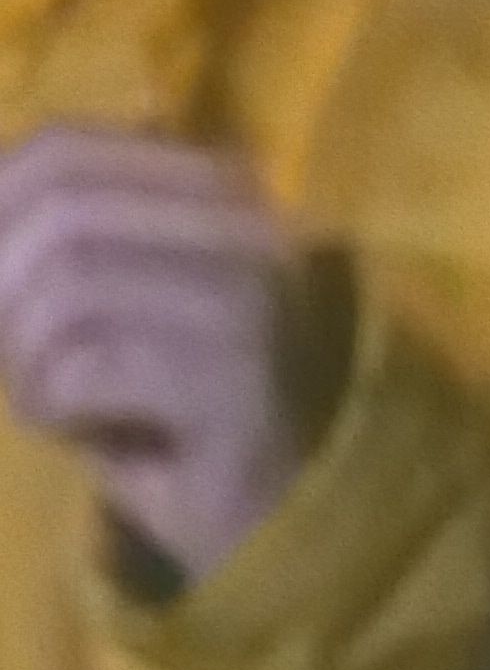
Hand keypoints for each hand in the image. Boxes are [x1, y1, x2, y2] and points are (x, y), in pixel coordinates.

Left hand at [0, 127, 348, 582]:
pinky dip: (53, 404)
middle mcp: (254, 230)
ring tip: (50, 399)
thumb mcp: (110, 304)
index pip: (63, 149)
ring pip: (68, 284)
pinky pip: (89, 366)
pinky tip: (81, 432)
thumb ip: (58, 238)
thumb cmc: (175, 413)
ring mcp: (256, 303)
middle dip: (0, 290)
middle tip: (13, 359)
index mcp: (223, 192)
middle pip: (58, 209)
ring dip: (25, 356)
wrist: (281, 520)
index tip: (0, 296)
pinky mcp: (239, 382)